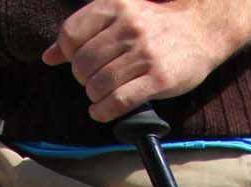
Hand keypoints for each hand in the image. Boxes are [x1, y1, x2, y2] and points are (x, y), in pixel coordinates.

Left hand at [42, 1, 235, 123]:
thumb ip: (84, 33)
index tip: (79, 61)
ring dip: (94, 97)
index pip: (71, 35)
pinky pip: (118, 101)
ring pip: (98, 85)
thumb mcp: (120, 17)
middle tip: (93, 81)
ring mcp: (145, 54)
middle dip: (82, 79)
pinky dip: (104, 111)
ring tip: (101, 96)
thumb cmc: (156, 27)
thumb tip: (49, 56)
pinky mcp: (159, 79)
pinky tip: (103, 111)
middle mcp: (130, 27)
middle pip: (83, 64)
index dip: (68, 54)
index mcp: (117, 7)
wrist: (202, 31)